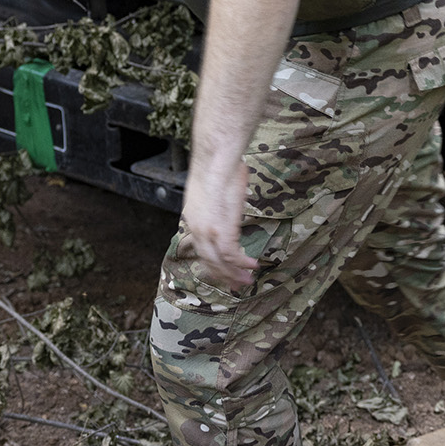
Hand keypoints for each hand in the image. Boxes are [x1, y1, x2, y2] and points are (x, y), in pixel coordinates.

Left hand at [181, 157, 259, 290]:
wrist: (217, 159)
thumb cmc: (218, 165)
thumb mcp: (211, 188)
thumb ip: (216, 202)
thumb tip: (226, 198)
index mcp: (192, 219)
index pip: (200, 249)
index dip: (212, 263)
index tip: (222, 271)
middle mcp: (196, 229)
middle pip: (208, 260)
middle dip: (223, 275)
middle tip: (235, 285)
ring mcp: (208, 231)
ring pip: (220, 262)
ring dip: (234, 274)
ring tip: (246, 281)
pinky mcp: (221, 230)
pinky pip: (232, 255)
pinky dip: (242, 263)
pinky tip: (252, 266)